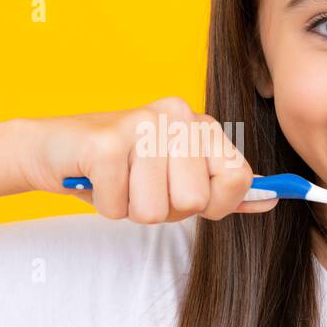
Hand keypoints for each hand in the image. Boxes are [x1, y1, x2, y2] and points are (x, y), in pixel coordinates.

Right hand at [18, 96, 278, 221]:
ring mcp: (140, 125)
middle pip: (195, 201)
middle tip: (140, 186)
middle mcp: (175, 115)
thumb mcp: (178, 179)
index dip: (212, 202)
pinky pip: (120, 209)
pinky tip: (97, 180)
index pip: (237, 177)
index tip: (182, 191)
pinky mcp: (105, 144)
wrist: (54, 149)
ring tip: (119, 182)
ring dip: (131, 208)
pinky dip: (106, 205)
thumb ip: (224, 190)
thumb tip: (272, 200)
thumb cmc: (121, 169)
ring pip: (156, 211)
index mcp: (199, 124)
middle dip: (164, 208)